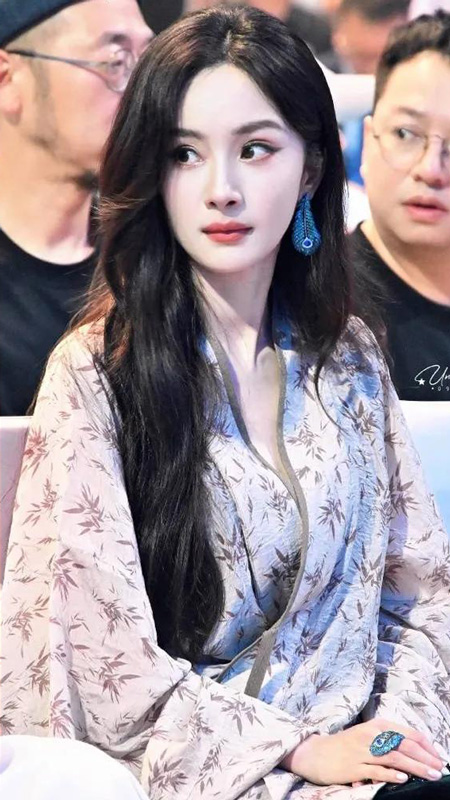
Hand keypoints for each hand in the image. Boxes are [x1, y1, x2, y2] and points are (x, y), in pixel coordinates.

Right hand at [281, 719, 444, 786]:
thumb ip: (390, 740)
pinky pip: (376, 769)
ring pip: (395, 757)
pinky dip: (391, 773)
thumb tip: (418, 753)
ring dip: (416, 767)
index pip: (409, 733)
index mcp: (377, 725)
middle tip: (440, 770)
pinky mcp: (354, 766)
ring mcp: (362, 750)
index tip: (440, 758)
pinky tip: (404, 778)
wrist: (317, 753)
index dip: (427, 746)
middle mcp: (371, 735)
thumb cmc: (347, 746)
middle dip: (426, 758)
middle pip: (405, 745)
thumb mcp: (369, 736)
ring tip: (431, 775)